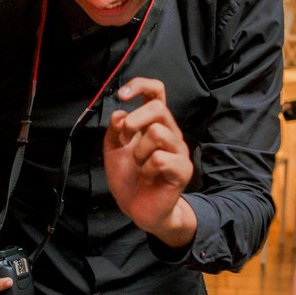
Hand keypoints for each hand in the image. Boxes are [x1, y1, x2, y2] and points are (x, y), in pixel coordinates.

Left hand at [104, 77, 195, 243]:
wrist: (140, 209)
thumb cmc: (130, 179)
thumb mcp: (113, 150)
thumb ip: (114, 130)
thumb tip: (119, 114)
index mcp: (154, 124)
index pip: (156, 92)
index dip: (141, 85)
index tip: (122, 94)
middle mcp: (170, 133)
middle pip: (158, 107)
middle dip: (134, 120)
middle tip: (125, 139)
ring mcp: (178, 151)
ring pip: (157, 132)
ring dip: (139, 151)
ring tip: (139, 165)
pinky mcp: (182, 170)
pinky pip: (161, 158)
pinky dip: (147, 168)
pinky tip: (147, 176)